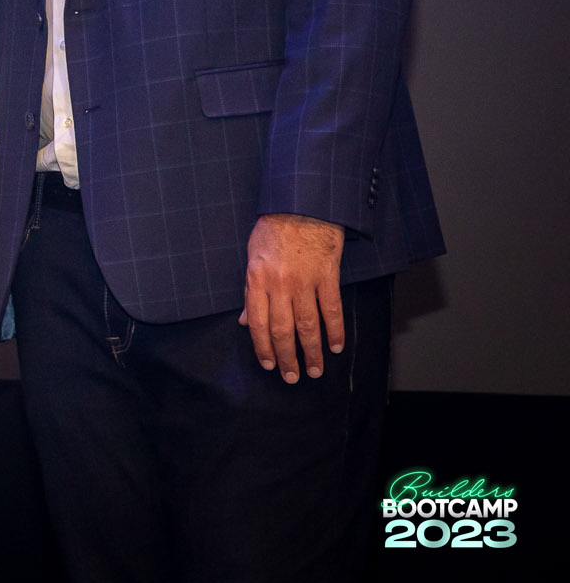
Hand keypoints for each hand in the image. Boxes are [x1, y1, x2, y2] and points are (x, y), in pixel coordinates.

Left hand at [240, 212, 346, 381]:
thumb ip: (250, 292)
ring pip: (308, 325)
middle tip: (293, 377)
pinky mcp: (327, 276)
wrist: (301, 205)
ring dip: (312, 351)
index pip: (258, 324)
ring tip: (315, 370)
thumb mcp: (251, 257)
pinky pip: (332, 309)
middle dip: (287, 357)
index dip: (263, 348)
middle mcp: (279, 284)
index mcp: (257, 280)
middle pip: (283, 330)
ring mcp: (305, 281)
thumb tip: (247, 321)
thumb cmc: (272, 230)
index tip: (269, 365)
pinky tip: (335, 346)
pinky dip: (334, 330)